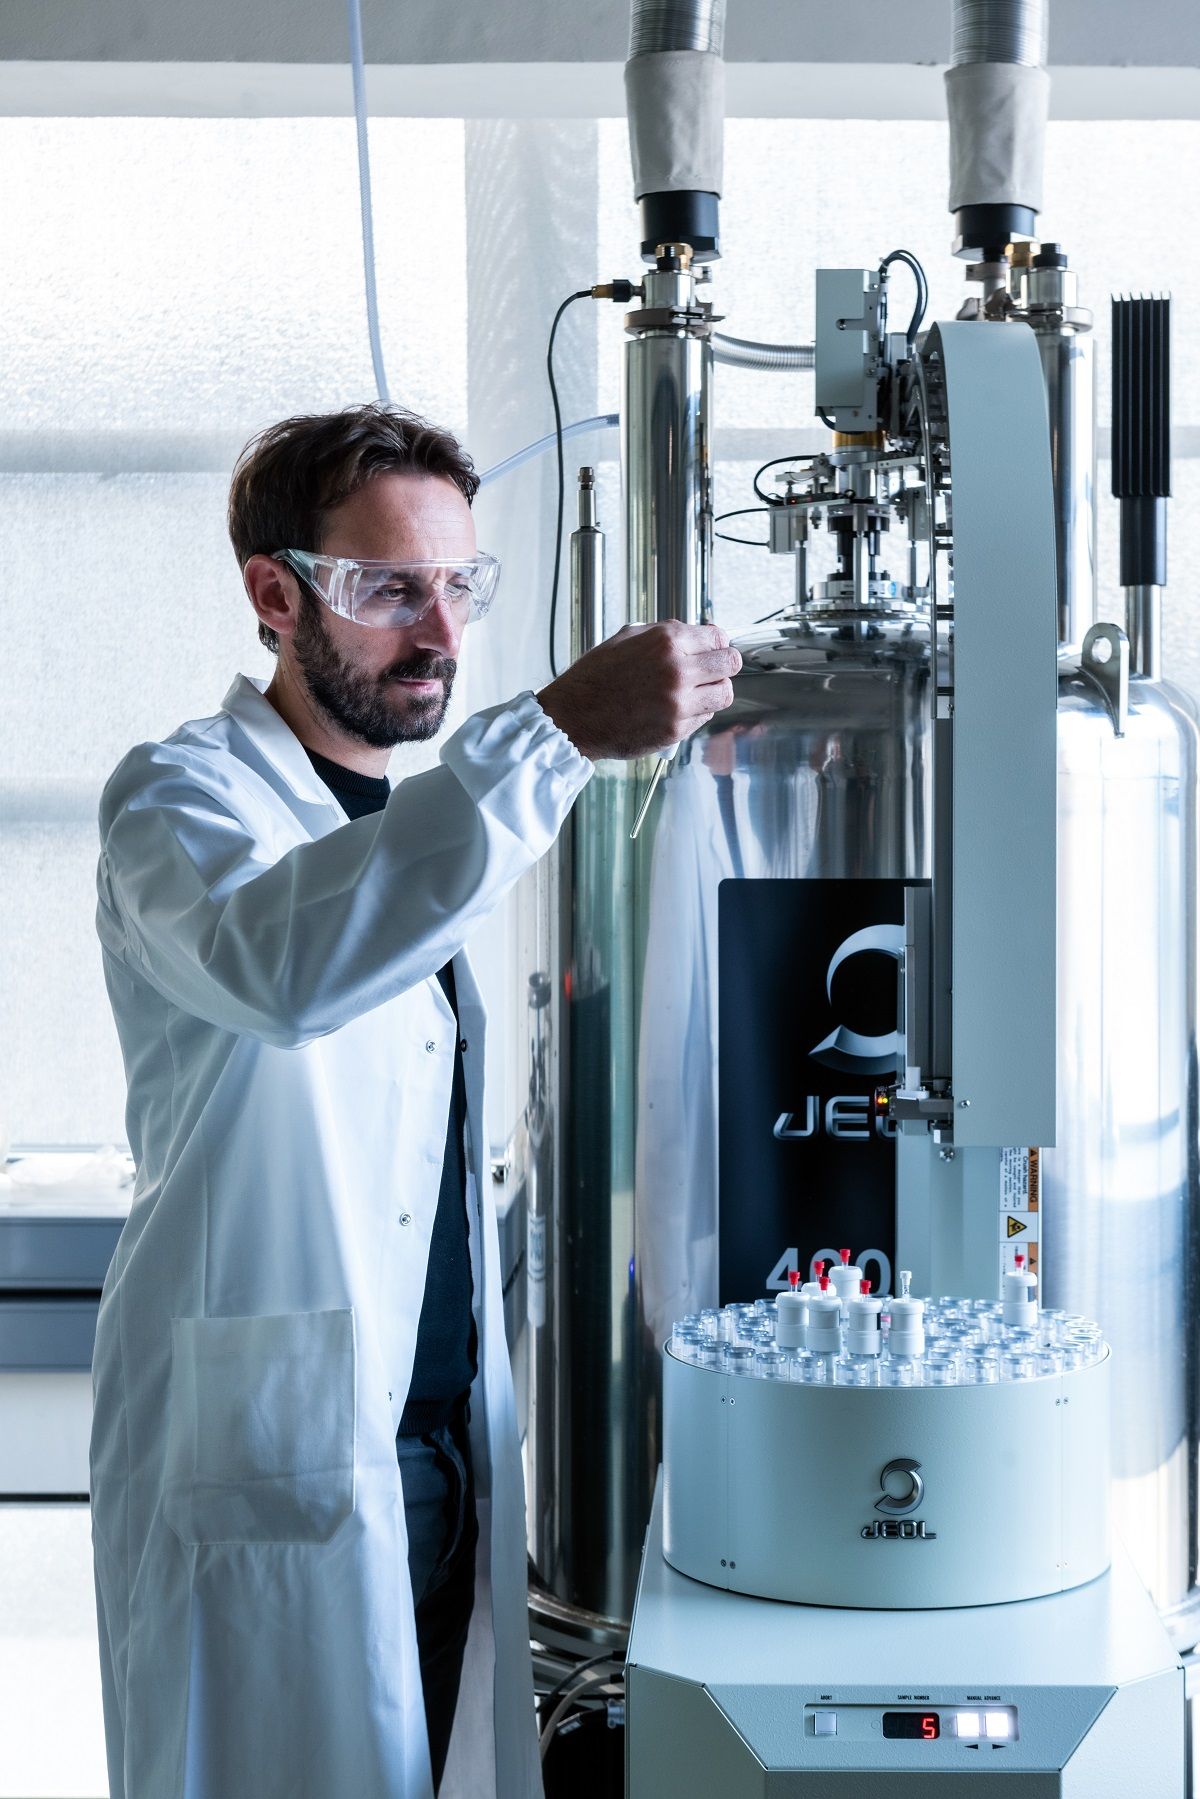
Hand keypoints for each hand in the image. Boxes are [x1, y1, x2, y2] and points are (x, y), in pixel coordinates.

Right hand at [537, 621, 741, 760]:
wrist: (573, 717)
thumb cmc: (594, 679)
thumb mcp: (627, 638)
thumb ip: (666, 634)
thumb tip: (697, 634)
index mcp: (666, 641)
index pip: (718, 637)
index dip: (717, 643)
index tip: (714, 649)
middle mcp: (677, 669)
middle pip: (730, 663)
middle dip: (724, 665)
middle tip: (714, 670)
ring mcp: (679, 701)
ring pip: (725, 693)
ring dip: (715, 691)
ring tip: (698, 691)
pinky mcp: (676, 729)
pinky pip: (705, 716)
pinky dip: (697, 712)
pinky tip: (678, 708)